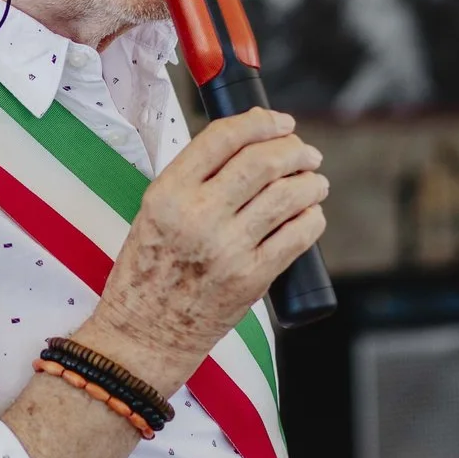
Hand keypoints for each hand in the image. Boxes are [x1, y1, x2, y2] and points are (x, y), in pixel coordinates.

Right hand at [74, 108, 326, 391]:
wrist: (144, 334)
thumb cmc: (148, 271)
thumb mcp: (153, 213)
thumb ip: (193, 179)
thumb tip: (250, 143)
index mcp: (167, 194)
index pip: (224, 137)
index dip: (261, 123)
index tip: (280, 122)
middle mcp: (197, 217)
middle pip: (263, 162)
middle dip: (294, 149)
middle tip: (305, 152)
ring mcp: (227, 249)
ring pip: (288, 196)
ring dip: (310, 182)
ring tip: (314, 182)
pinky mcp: (252, 279)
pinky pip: (297, 236)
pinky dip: (312, 218)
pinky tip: (310, 215)